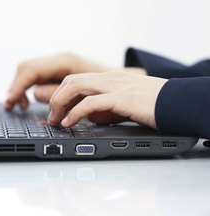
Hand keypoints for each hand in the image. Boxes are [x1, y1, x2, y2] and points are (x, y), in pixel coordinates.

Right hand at [4, 53, 115, 110]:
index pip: (31, 71)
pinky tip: (29, 101)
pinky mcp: (59, 72)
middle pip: (26, 68)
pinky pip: (36, 77)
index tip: (11, 102)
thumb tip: (36, 94)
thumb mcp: (84, 94)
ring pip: (28, 72)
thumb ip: (58, 93)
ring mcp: (58, 64)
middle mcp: (59, 60)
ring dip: (20, 89)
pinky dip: (28, 89)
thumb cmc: (110, 88)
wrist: (126, 83)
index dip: (18, 87)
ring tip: (20, 106)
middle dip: (16, 87)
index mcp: (64, 61)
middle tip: (11, 107)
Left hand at [48, 71, 166, 128]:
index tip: (55, 110)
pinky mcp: (122, 98)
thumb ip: (105, 107)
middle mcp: (110, 78)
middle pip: (71, 80)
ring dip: (60, 103)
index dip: (60, 94)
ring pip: (76, 86)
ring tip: (55, 120)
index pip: (76, 79)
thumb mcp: (124, 103)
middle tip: (51, 116)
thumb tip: (89, 118)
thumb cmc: (154, 105)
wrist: (179, 103)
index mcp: (110, 78)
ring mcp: (115, 86)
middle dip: (55, 98)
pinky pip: (90, 102)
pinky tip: (68, 123)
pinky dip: (75, 112)